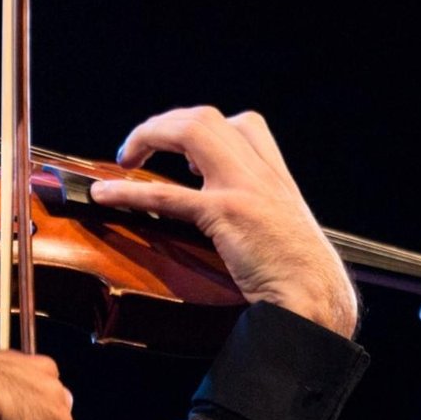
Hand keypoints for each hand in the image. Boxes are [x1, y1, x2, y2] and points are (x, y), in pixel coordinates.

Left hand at [89, 106, 357, 337]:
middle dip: (165, 124)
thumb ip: (261, 215)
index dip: (206, 130)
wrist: (315, 301)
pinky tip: (105, 194)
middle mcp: (262, 173)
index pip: (244, 125)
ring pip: (191, 131)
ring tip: (125, 157)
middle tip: (139, 150)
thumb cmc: (302, 278)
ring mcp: (244, 188)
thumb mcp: (285, 232)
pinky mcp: (227, 214)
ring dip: (149, 136)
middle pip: (207, 118)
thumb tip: (229, 223)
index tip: (181, 152)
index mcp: (277, 177)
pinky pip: (168, 194)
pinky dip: (129, 192)